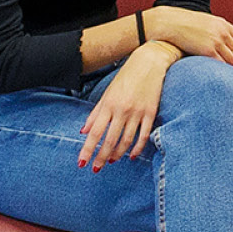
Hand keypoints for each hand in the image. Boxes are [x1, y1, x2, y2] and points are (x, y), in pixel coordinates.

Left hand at [79, 45, 171, 168]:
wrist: (148, 62)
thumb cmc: (125, 78)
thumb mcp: (107, 93)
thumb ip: (95, 113)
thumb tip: (83, 131)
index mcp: (108, 104)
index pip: (95, 132)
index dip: (88, 149)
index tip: (82, 163)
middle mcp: (122, 109)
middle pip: (110, 140)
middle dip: (101, 156)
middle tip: (96, 168)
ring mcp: (137, 112)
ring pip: (126, 140)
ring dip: (117, 154)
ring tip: (111, 161)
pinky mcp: (150, 113)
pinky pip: (143, 136)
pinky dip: (137, 148)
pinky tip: (131, 156)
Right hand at [145, 8, 232, 68]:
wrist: (171, 23)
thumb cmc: (184, 23)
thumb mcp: (205, 22)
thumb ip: (215, 31)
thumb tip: (220, 42)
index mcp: (223, 24)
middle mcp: (223, 32)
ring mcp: (216, 42)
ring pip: (232, 60)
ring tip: (229, 76)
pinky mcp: (208, 51)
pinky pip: (222, 65)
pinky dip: (224, 72)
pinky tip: (221, 76)